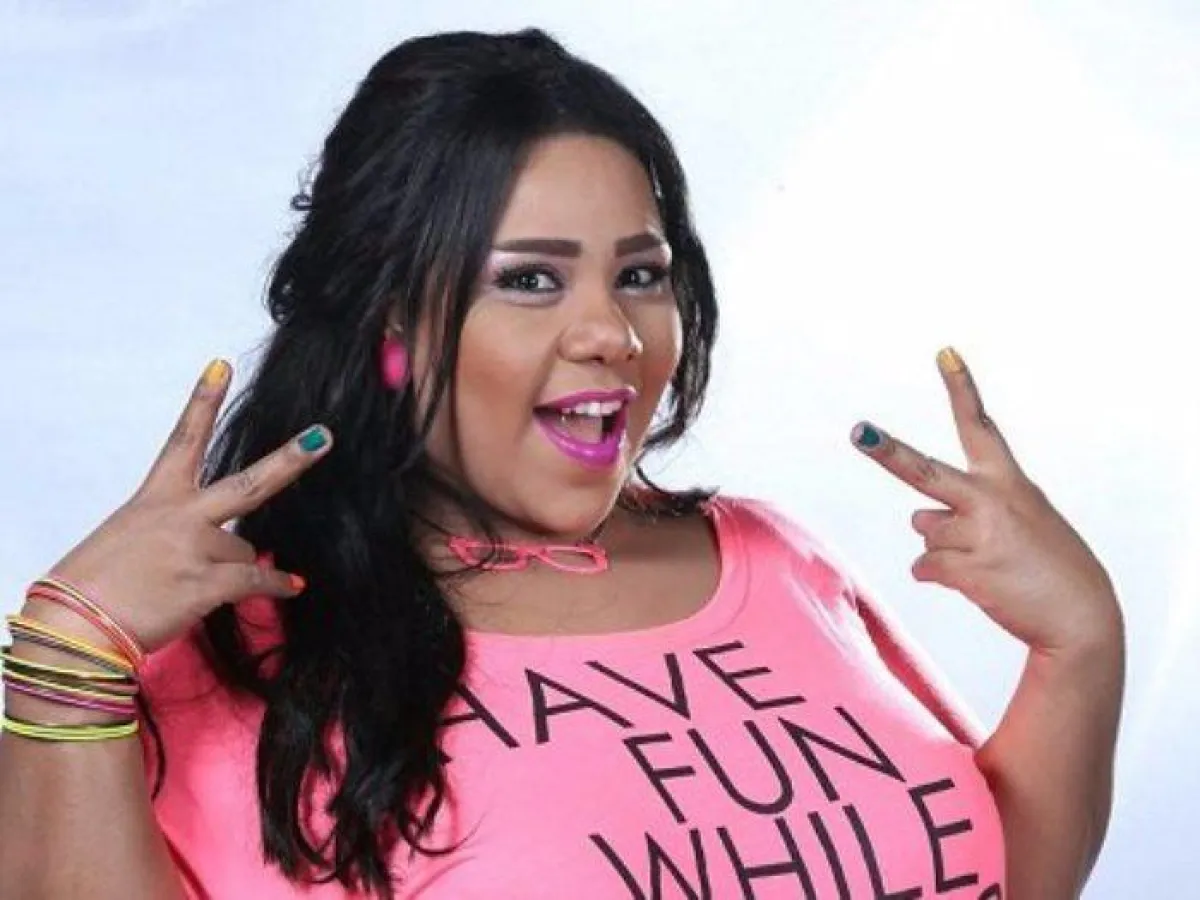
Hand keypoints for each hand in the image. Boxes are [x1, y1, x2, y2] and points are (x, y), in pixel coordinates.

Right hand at [28, 359, 333, 655]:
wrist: (74, 627)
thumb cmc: (95, 585)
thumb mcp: (128, 539)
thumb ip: (174, 532)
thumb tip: (222, 547)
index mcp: (155, 497)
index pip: (183, 439)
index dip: (203, 400)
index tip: (221, 365)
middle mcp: (180, 515)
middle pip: (248, 482)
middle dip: (290, 459)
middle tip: (322, 437)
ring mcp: (195, 548)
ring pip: (243, 550)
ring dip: (230, 567)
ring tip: (191, 585)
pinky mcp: (205, 584)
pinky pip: (256, 580)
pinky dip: (276, 585)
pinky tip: (292, 586)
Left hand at [850, 347, 1121, 655]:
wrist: (1080, 617)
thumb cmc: (1049, 565)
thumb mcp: (1023, 520)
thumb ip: (971, 510)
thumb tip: (919, 521)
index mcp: (1008, 480)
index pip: (979, 426)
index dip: (961, 388)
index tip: (944, 353)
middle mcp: (990, 500)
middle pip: (922, 471)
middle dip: (886, 451)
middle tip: (858, 432)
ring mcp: (977, 534)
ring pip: (924, 528)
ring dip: (944, 546)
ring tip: (987, 561)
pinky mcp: (967, 569)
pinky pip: (924, 566)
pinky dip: (940, 575)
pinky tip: (978, 582)